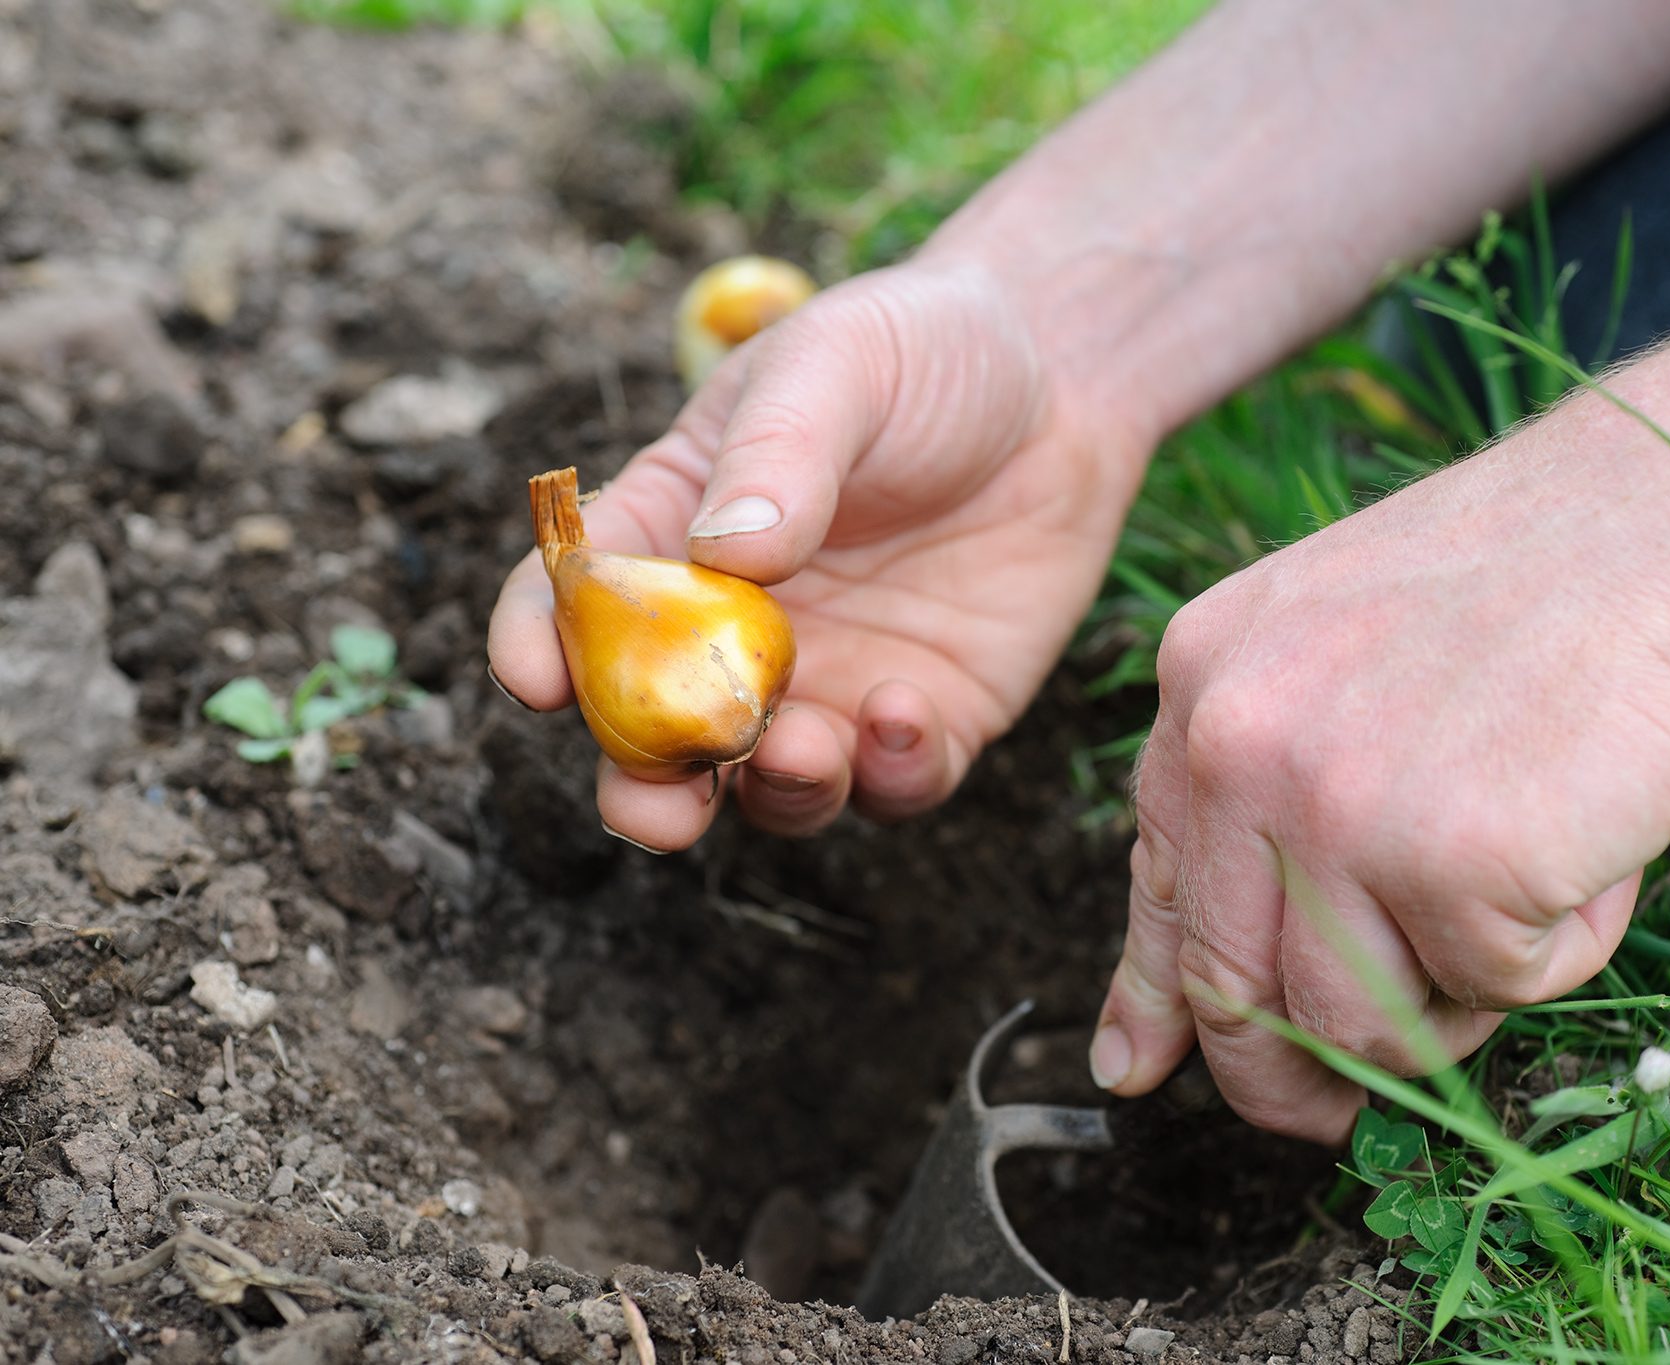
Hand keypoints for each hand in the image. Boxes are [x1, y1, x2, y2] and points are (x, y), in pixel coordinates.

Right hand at [488, 260, 1148, 848]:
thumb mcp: (837, 366)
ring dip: (773, 788)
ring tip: (799, 746)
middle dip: (644, 786)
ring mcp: (828, 685)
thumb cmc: (918, 352)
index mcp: (670, 533)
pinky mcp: (925, 717)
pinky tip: (905, 715)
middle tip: (655, 804)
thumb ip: (779, 452)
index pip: (570, 600)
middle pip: (656, 736)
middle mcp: (731, 633)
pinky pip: (892, 783)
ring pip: (771, 786)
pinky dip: (889, 773)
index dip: (536, 642)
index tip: (533, 678)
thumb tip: (726, 552)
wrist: (1060, 385)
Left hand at [1087, 353, 1669, 1142]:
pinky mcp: (1447, 863)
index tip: (1143, 1066)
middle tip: (1337, 1117)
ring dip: (1456, 1000)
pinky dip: (1565, 942)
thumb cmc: (1548, 585)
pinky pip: (1498, 987)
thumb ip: (1274, 792)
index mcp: (1204, 681)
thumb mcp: (1351, 651)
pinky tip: (1594, 831)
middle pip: (1233, 993)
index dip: (1156, 996)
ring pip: (1361, 1024)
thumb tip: (1216, 982)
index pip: (1156, 881)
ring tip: (1533, 876)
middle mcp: (1237, 744)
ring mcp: (1334, 806)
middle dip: (1289, 1078)